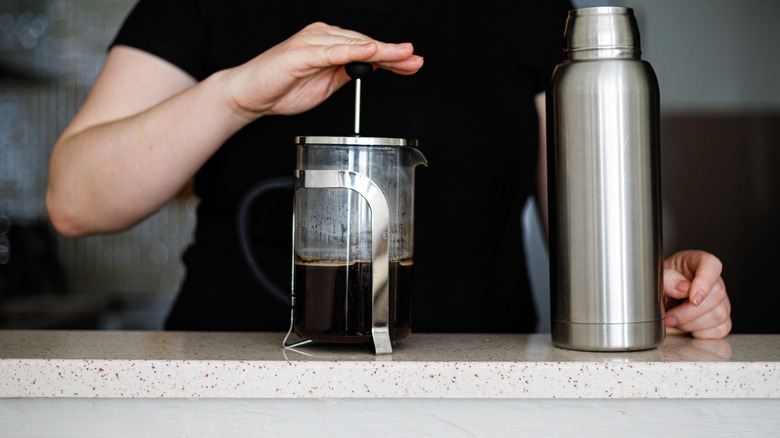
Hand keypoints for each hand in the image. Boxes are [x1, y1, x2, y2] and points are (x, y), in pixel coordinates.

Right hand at [223, 22, 423, 118]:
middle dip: (394, 54)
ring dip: (381, 51)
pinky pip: (333, 51)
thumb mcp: (326, 85)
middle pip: (366, 44)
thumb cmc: (282, 89)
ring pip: (354, 45)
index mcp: (328, 43)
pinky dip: (353, 52)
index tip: (412, 63)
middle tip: (416, 61)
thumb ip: (346, 74)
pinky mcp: (302, 53)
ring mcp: (312, 42)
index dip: (392, 56)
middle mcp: (322, 37)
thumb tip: (372, 70)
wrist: (249, 94)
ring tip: (403, 56)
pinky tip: (371, 52)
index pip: (367, 48)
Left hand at [663, 250, 731, 338]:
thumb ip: (668, 279)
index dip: (704, 282)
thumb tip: (683, 288)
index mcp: (698, 262)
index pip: (711, 265)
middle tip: (669, 315)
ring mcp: (722, 300)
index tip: (692, 298)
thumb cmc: (662, 284)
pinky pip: (721, 329)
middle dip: (688, 312)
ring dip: (691, 324)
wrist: (662, 299)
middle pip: (716, 295)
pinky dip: (701, 332)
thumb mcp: (658, 277)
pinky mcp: (723, 319)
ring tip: (675, 320)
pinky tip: (688, 326)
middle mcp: (714, 280)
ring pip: (719, 315)